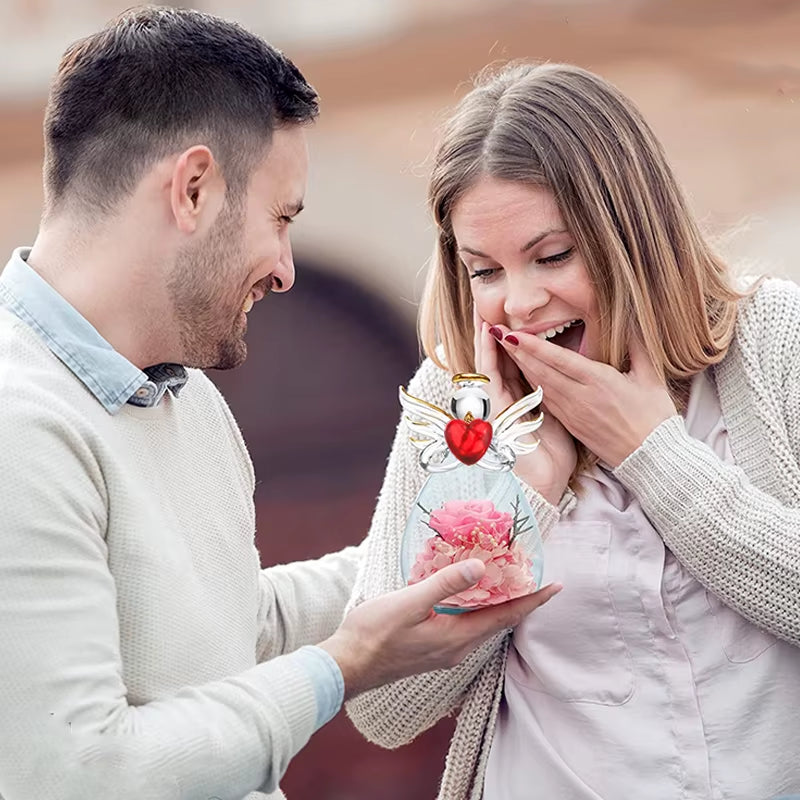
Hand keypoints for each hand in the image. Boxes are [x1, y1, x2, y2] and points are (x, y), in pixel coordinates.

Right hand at [319, 559, 560, 698]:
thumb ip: (445, 585)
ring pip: (482, 625)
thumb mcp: (409, 603)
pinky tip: (468, 596)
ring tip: (508, 582)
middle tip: (534, 576)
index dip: (532, 600)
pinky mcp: (432, 650)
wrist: (347, 667)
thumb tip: (481, 567)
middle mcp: (457, 649)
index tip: (556, 586)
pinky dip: (476, 609)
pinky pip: (465, 627)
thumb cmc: (374, 634)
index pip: (505, 616)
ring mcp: (444, 652)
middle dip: (520, 600)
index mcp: (457, 638)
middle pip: (498, 621)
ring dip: (498, 604)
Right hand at [474, 310, 576, 505]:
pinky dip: (488, 351)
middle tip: (489, 306)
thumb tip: (583, 381)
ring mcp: (496, 402)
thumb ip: (565, 399)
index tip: (514, 322)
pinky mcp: (493, 407)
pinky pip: (489, 372)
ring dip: (485, 335)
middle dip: (494, 334)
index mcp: (522, 400)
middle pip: (498, 359)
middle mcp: (506, 399)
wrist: (544, 483)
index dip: (514, 343)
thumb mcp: (563, 422)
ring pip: (489, 361)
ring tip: (483, 310)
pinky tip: (488, 331)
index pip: (516, 365)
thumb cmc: (554, 459)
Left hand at [494, 327, 676, 466]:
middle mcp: (579, 397)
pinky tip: (520, 375)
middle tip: (496, 332)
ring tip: (503, 349)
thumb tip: (632, 318)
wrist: (651, 459)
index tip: (511, 333)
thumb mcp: (651, 377)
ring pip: (540, 385)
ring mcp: (572, 412)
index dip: (532, 345)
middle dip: (516, 351)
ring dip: (520, 366)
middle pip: (541, 370)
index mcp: (598, 382)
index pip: (558, 359)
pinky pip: (546, 401)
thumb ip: (638, 346)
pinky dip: (531, 385)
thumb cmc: (654, 418)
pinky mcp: (570, 424)